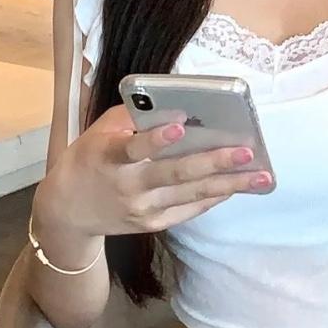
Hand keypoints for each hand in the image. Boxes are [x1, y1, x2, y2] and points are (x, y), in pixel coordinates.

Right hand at [33, 104, 273, 242]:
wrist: (67, 211)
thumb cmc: (90, 158)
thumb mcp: (101, 131)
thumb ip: (133, 116)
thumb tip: (174, 103)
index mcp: (110, 157)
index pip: (134, 148)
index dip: (156, 139)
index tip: (181, 125)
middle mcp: (128, 186)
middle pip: (175, 174)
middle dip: (214, 162)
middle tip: (247, 152)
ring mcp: (142, 210)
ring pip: (190, 194)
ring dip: (228, 185)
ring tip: (260, 176)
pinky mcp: (152, 224)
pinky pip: (188, 209)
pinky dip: (213, 197)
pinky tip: (236, 187)